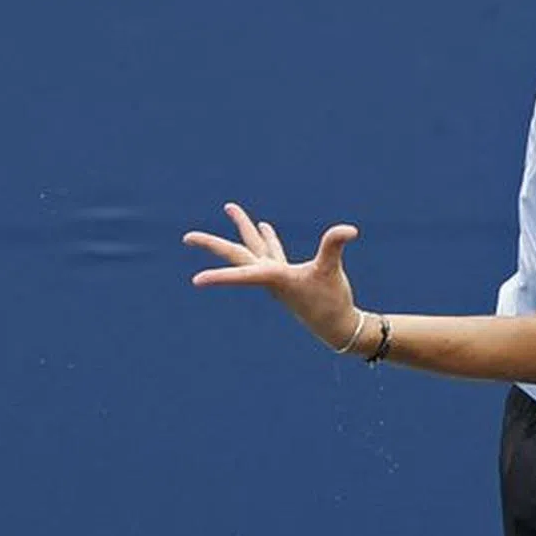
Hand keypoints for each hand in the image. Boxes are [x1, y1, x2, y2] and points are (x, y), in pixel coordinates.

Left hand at [183, 203, 361, 351]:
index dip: (220, 277)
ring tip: (231, 209)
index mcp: (275, 278)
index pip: (243, 274)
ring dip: (243, 229)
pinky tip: (264, 227)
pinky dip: (267, 238)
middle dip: (213, 244)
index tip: (196, 281)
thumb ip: (335, 246)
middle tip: (186, 237)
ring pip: (253, 249)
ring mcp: (277, 274)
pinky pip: (271, 251)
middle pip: (236, 255)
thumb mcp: (331, 271)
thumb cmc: (331, 301)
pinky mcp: (288, 274)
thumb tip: (349, 230)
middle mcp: (269, 276)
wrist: (337, 325)